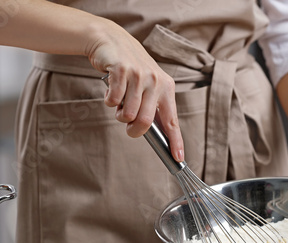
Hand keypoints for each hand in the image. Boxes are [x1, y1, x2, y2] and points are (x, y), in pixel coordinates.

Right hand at [85, 19, 183, 161]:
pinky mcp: (120, 71)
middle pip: (145, 122)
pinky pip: (112, 101)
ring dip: (119, 113)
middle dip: (133, 130)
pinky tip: (112, 88)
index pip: (172, 120)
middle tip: (128, 126)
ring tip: (120, 100)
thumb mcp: (148, 85)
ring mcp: (138, 75)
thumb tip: (151, 133)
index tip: (179, 157)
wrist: (112, 40)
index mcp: (166, 87)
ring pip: (127, 114)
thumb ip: (151, 106)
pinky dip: (109, 100)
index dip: (176, 140)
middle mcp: (155, 81)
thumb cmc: (131, 69)